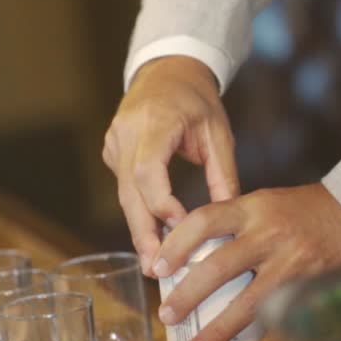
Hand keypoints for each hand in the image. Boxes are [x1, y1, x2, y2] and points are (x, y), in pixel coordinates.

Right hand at [103, 56, 238, 275]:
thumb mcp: (217, 133)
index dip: (161, 203)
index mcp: (155, 120)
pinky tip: (152, 239)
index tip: (180, 228)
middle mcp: (126, 132)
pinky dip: (138, 213)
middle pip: (129, 191)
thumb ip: (223, 174)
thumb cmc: (196, 100)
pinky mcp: (112, 152)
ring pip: (124, 195)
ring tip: (154, 264)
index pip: (148, 169)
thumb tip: (228, 217)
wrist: (167, 72)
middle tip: (156, 268)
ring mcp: (114, 142)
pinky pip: (124, 189)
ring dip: (139, 229)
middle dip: (143, 232)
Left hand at [155, 183, 340, 340]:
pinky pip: (285, 322)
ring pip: (249, 303)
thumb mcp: (267, 204)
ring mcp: (294, 263)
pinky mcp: (313, 287)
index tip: (158, 268)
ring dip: (219, 330)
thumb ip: (234, 225)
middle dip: (188, 295)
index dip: (176, 244)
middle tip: (167, 315)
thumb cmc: (307, 211)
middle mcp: (271, 234)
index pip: (204, 220)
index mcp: (254, 209)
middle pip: (218, 266)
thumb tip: (189, 255)